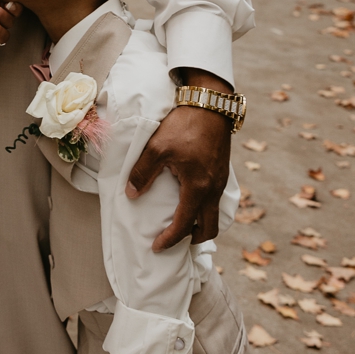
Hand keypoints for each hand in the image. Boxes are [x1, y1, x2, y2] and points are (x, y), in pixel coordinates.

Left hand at [126, 74, 232, 251]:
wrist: (210, 106)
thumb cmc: (183, 126)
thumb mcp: (157, 148)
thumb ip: (142, 173)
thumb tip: (132, 195)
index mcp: (198, 187)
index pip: (185, 225)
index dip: (170, 240)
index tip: (156, 247)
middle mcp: (213, 189)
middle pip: (209, 228)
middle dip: (192, 239)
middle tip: (172, 241)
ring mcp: (220, 182)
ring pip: (215, 215)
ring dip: (200, 224)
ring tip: (181, 224)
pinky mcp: (222, 173)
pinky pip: (215, 201)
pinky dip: (204, 210)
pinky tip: (190, 202)